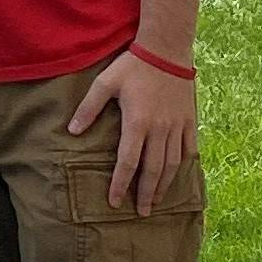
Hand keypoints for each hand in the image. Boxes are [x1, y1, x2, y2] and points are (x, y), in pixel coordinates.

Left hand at [66, 51, 197, 215]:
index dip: (121, 184)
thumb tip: (72, 132)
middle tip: (141, 212)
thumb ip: (88, 108)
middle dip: (146, 194)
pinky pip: (188, 149)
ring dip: (164, 185)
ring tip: (156, 200)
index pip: (127, 163)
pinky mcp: (189, 120)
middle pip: (153, 170)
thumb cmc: (133, 66)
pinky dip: (183, 165)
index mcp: (137, 123)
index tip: (115, 202)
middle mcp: (160, 129)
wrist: (167, 49)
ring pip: (172, 164)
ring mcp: (177, 126)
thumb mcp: (105, 83)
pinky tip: (177, 175)